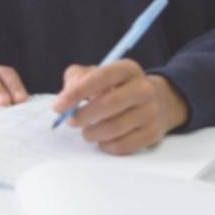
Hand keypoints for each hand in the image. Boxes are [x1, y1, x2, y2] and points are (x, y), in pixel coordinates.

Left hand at [51, 60, 188, 154]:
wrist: (156, 102)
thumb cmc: (116, 88)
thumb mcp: (98, 74)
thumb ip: (76, 79)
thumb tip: (65, 98)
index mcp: (128, 69)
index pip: (101, 78)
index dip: (77, 92)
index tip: (58, 106)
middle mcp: (143, 88)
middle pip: (108, 104)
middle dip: (83, 115)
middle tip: (70, 121)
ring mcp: (151, 111)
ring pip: (114, 128)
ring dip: (92, 133)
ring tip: (87, 132)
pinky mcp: (153, 133)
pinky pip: (122, 145)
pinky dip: (106, 145)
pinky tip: (102, 140)